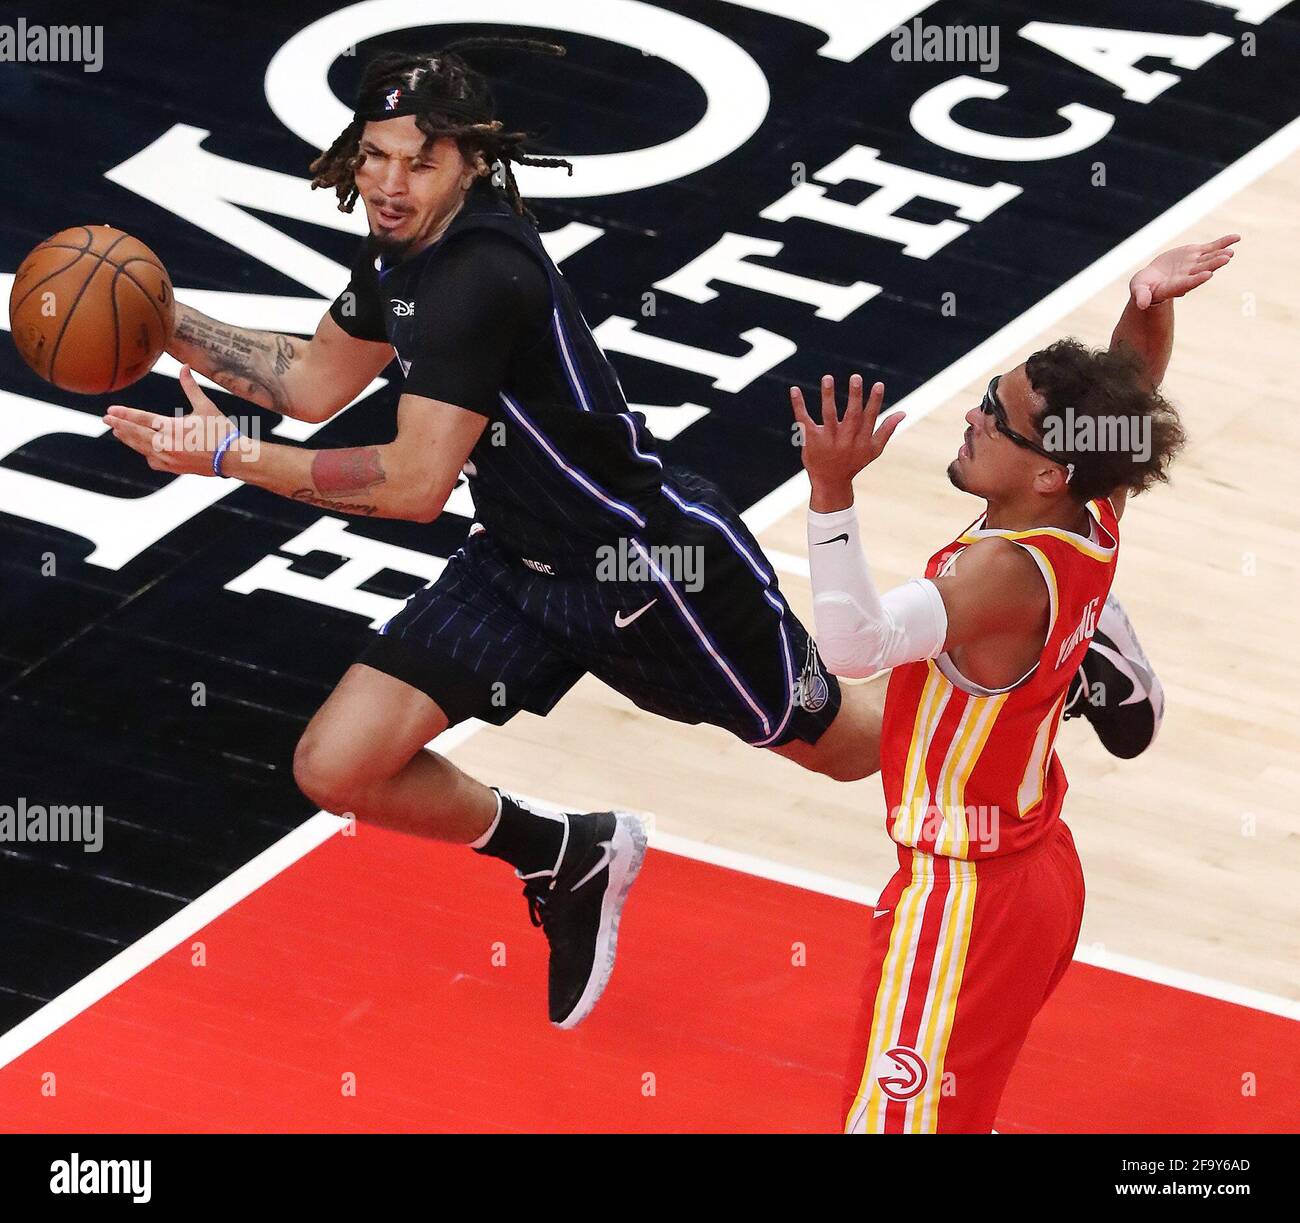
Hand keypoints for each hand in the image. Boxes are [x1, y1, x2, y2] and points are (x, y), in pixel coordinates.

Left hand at [103, 365, 238, 475]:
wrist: (234, 458)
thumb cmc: (222, 431)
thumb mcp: (206, 406)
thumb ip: (190, 387)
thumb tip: (184, 367)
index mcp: (173, 427)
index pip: (141, 419)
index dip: (124, 413)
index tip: (110, 410)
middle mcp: (167, 444)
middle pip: (136, 434)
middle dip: (119, 425)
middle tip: (106, 419)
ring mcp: (169, 458)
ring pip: (141, 448)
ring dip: (128, 439)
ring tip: (118, 432)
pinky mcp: (175, 468)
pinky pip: (153, 461)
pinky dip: (146, 454)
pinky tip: (143, 450)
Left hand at [790, 373, 903, 509]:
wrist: (830, 481)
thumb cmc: (854, 462)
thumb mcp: (873, 449)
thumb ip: (887, 430)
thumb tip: (903, 412)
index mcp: (861, 439)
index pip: (869, 418)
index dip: (875, 402)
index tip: (878, 385)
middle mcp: (845, 439)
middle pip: (851, 415)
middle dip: (855, 396)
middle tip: (856, 377)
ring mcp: (827, 439)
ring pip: (828, 415)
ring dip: (828, 396)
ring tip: (828, 378)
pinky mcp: (811, 439)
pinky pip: (804, 419)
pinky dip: (799, 405)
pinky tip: (794, 389)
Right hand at [1129, 233, 1239, 309]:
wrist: (1152, 280)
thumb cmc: (1144, 287)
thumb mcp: (1139, 290)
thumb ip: (1141, 296)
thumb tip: (1140, 305)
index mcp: (1175, 286)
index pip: (1187, 283)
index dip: (1197, 279)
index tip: (1207, 275)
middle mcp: (1188, 276)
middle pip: (1202, 270)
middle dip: (1214, 264)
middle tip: (1226, 259)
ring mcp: (1194, 264)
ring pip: (1209, 259)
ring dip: (1221, 254)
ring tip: (1231, 252)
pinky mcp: (1196, 253)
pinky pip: (1213, 247)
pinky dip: (1224, 242)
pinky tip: (1236, 238)